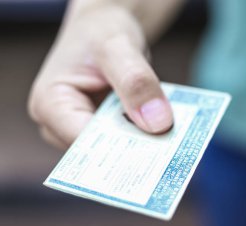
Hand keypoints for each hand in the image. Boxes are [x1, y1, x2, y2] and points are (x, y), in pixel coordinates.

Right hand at [28, 2, 172, 148]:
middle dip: (135, 151)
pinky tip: (166, 130)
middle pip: (101, 152)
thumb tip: (158, 124)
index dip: (119, 152)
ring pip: (117, 149)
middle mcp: (61, 124)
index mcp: (51, 105)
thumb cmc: (101, 32)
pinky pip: (127, 138)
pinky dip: (146, 134)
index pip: (84, 143)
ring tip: (173, 138)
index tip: (155, 154)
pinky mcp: (103, 128)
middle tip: (172, 152)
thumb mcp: (118, 47)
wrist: (104, 30)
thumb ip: (135, 81)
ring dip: (144, 144)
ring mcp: (82, 129)